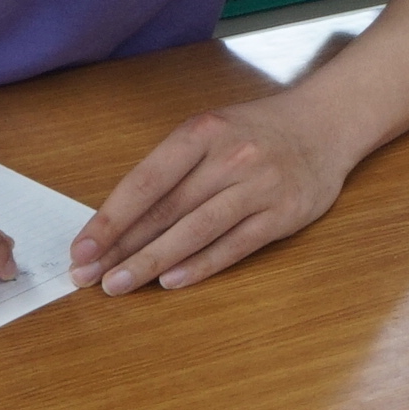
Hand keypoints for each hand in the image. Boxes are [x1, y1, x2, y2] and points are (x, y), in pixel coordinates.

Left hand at [73, 93, 346, 293]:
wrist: (326, 125)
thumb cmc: (257, 132)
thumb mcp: (211, 132)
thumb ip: (173, 169)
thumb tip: (121, 221)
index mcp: (202, 132)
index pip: (145, 181)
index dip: (110, 218)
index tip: (82, 248)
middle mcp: (230, 157)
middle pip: (165, 211)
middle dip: (121, 248)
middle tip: (87, 277)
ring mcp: (259, 186)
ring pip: (195, 231)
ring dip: (152, 262)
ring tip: (119, 285)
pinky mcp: (282, 214)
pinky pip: (234, 246)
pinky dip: (200, 266)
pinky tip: (171, 282)